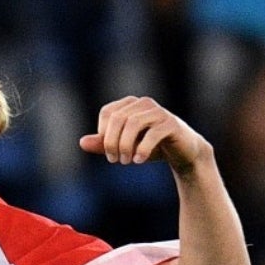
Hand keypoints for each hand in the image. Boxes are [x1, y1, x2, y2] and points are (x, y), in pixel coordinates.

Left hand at [79, 96, 208, 174]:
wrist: (183, 152)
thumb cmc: (149, 147)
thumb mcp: (123, 147)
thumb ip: (102, 144)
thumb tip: (81, 142)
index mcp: (130, 104)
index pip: (107, 113)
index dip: (104, 134)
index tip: (109, 151)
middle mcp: (144, 103)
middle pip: (118, 119)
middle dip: (111, 142)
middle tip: (115, 160)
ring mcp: (159, 112)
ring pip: (133, 123)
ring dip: (125, 146)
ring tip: (126, 161)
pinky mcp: (171, 124)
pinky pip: (152, 133)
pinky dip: (142, 149)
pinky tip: (139, 161)